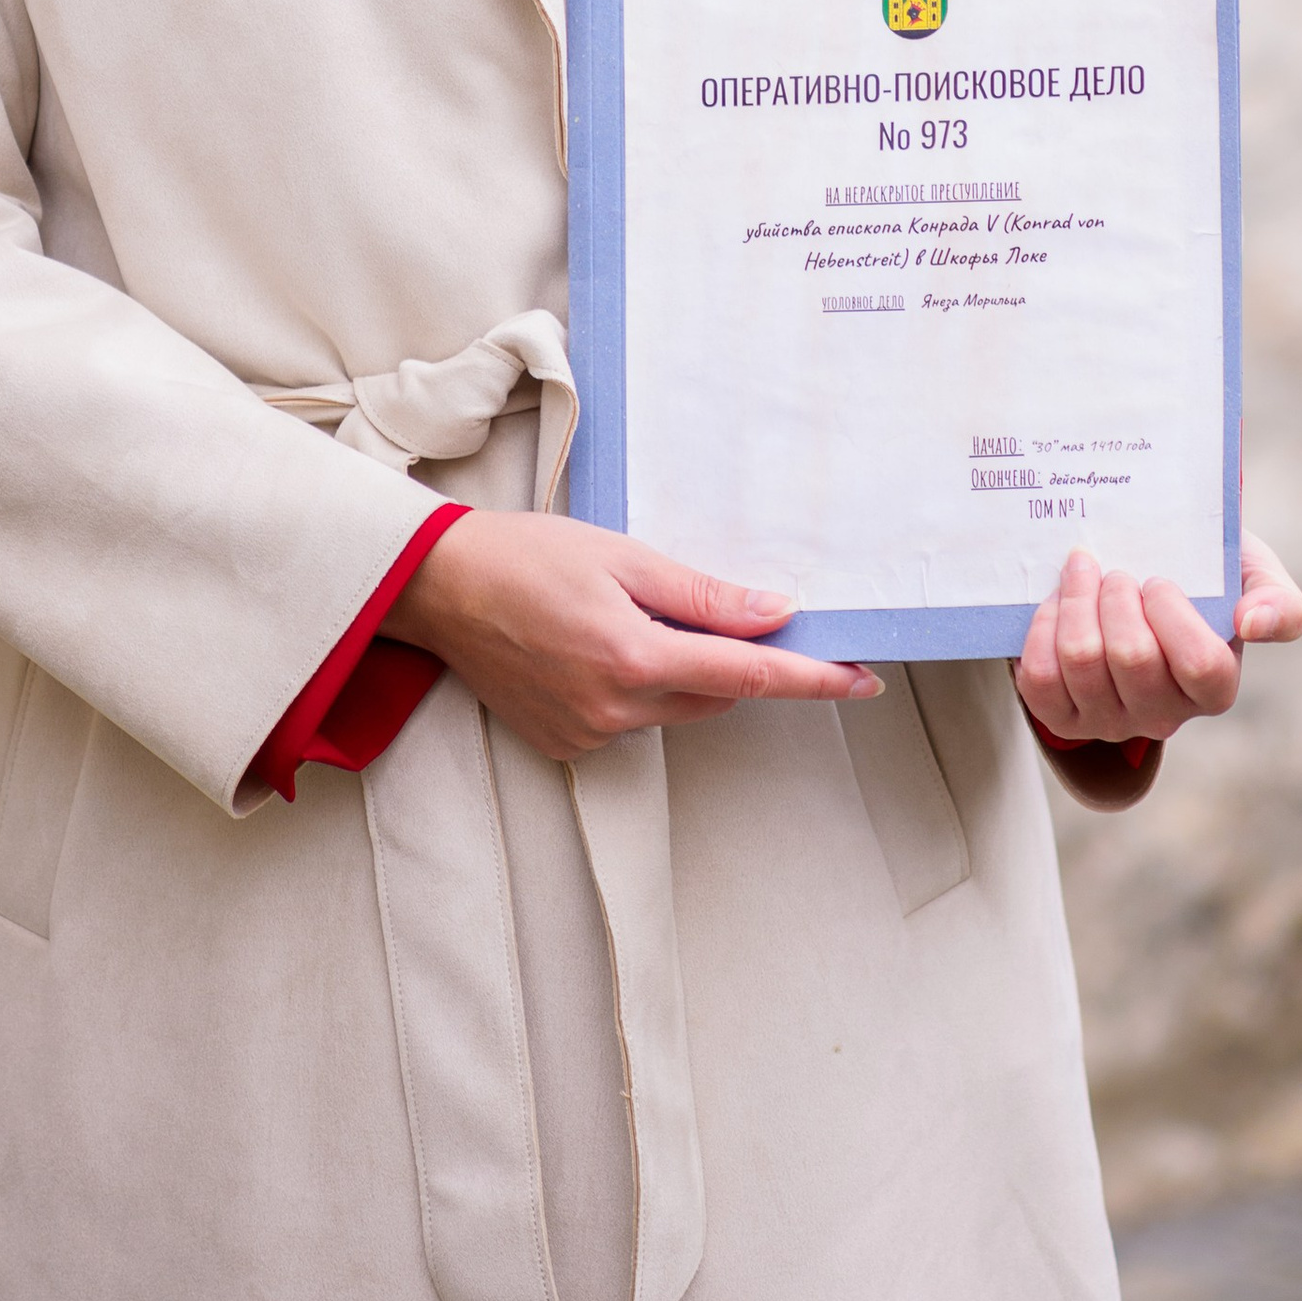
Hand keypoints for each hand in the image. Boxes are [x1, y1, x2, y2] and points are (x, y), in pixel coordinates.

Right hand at [384, 509, 878, 767]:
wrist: (439, 588)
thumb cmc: (527, 556)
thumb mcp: (624, 557)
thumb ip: (703, 594)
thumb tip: (775, 611)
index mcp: (634, 658)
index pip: (750, 674)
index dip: (812, 677)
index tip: (862, 678)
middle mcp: (615, 709)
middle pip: (716, 693)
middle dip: (733, 655)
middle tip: (715, 604)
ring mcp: (587, 734)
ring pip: (675, 706)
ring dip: (681, 668)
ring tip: (629, 610)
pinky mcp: (565, 743)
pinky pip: (632, 718)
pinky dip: (638, 684)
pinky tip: (597, 641)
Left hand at [1015, 532, 1301, 747]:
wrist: (1139, 576)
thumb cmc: (1201, 576)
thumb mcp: (1251, 577)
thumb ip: (1279, 601)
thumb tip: (1254, 623)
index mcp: (1215, 687)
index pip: (1202, 666)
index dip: (1173, 616)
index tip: (1158, 580)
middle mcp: (1164, 715)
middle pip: (1133, 659)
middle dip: (1116, 598)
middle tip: (1116, 569)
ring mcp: (1110, 721)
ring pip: (1081, 663)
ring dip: (1076, 602)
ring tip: (1083, 571)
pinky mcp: (1063, 717)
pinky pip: (1039, 681)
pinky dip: (1041, 631)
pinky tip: (1055, 604)